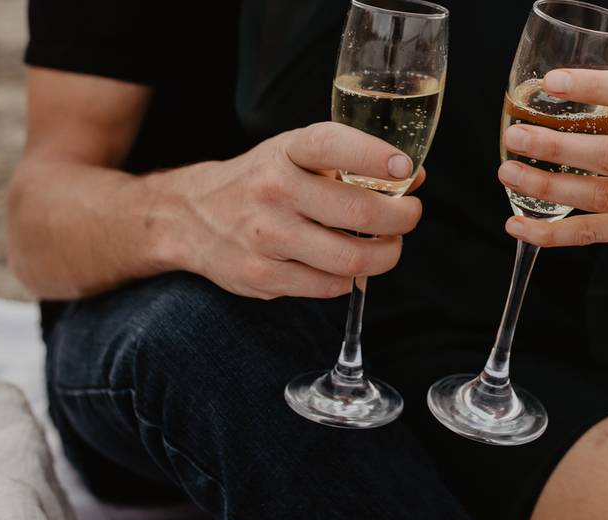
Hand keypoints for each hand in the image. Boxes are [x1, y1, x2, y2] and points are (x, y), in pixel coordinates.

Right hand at [163, 122, 423, 299]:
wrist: (192, 216)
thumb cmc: (262, 182)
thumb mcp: (297, 157)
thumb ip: (352, 164)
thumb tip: (415, 176)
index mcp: (285, 152)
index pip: (331, 145)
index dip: (374, 155)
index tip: (405, 168)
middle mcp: (273, 191)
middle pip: (358, 211)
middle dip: (401, 218)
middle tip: (410, 216)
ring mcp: (266, 237)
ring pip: (351, 259)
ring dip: (385, 255)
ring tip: (388, 246)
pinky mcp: (263, 276)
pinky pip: (330, 287)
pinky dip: (351, 280)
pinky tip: (349, 267)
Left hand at [498, 69, 607, 288]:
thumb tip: (560, 84)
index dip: (594, 87)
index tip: (551, 82)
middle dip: (559, 147)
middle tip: (516, 137)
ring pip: (602, 197)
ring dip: (549, 188)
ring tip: (509, 174)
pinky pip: (594, 233)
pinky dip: (553, 233)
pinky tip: (519, 226)